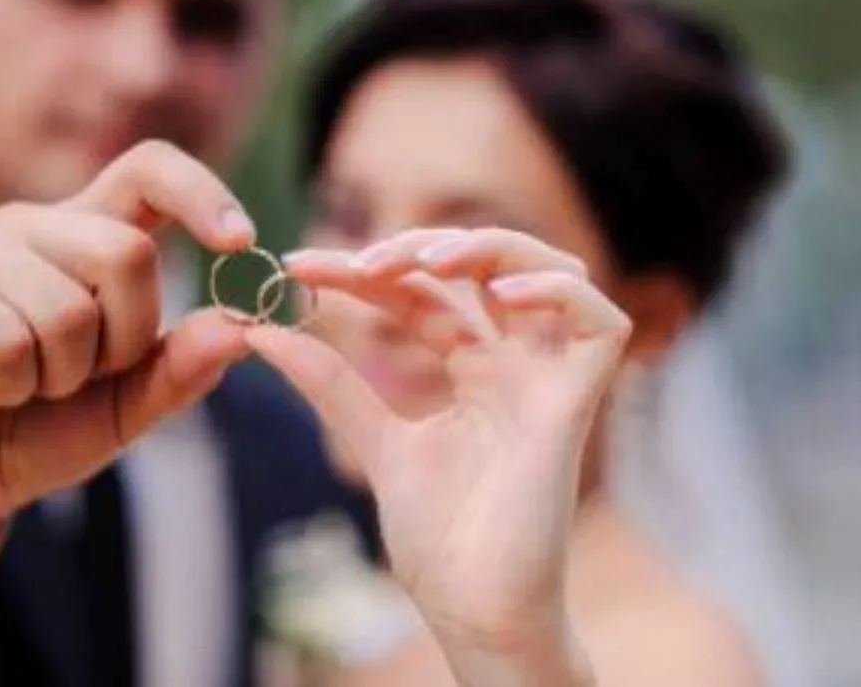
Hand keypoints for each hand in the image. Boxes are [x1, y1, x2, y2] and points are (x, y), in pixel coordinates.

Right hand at [0, 141, 254, 614]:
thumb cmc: (40, 427)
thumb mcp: (129, 406)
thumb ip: (182, 367)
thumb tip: (241, 327)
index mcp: (88, 236)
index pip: (149, 170)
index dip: (200, 192)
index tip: (241, 240)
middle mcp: (32, 226)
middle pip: (126, 253)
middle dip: (123, 341)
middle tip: (79, 375)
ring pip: (67, 308)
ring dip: (59, 375)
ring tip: (23, 384)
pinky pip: (7, 340)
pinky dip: (9, 386)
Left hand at [245, 228, 629, 686]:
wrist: (474, 612)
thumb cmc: (439, 541)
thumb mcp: (373, 443)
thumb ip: (330, 384)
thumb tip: (260, 331)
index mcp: (475, 372)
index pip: (425, 294)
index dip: (368, 271)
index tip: (301, 266)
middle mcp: (517, 366)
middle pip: (487, 268)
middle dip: (423, 248)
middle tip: (358, 262)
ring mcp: (550, 381)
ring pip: (552, 272)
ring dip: (491, 249)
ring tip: (424, 261)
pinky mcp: (579, 404)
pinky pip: (600, 322)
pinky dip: (555, 290)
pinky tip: (496, 293)